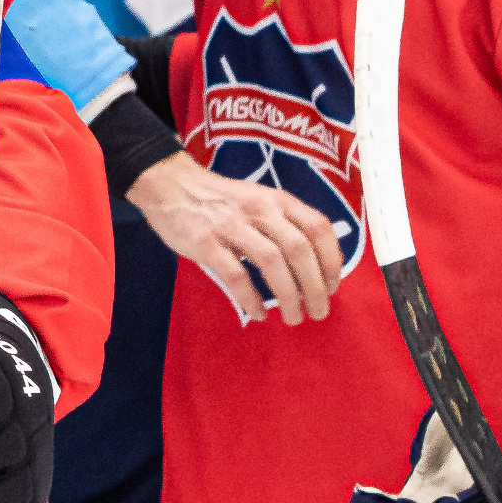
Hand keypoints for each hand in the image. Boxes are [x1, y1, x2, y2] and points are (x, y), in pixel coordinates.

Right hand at [129, 151, 343, 325]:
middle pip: (299, 250)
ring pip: (272, 263)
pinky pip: (235, 275)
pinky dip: (251, 298)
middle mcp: (259, 209)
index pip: (318, 228)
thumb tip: (312, 266)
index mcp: (277, 199)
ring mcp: (231, 225)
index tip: (332, 286)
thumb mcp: (259, 199)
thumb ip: (284, 224)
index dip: (331, 261)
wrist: (169, 185)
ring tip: (293, 317)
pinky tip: (257, 313)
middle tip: (319, 311)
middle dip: (315, 287)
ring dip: (289, 296)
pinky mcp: (206, 242)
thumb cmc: (219, 199)